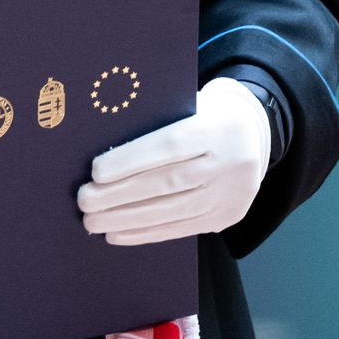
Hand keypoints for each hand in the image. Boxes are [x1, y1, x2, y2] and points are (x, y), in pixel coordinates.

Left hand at [77, 76, 269, 244]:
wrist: (254, 133)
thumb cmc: (204, 114)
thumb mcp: (188, 105)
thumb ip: (156, 123)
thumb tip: (105, 151)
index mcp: (218, 127)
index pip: (171, 146)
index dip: (131, 160)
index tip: (96, 171)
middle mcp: (230, 163)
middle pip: (168, 183)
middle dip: (120, 195)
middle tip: (84, 200)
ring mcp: (230, 194)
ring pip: (172, 211)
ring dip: (126, 219)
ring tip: (93, 221)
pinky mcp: (226, 216)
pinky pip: (181, 229)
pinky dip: (145, 233)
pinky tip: (118, 233)